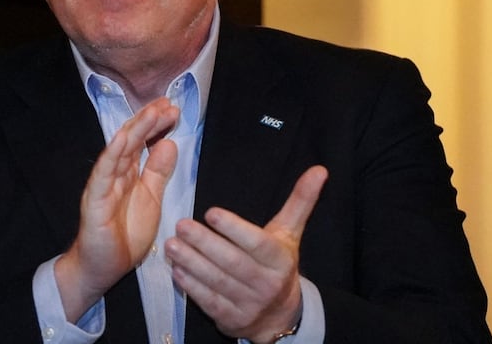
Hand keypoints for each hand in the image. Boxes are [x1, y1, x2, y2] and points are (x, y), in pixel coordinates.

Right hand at [55, 97, 179, 321]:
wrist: (102, 268)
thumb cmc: (124, 235)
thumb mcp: (151, 199)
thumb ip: (157, 172)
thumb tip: (169, 144)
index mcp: (129, 173)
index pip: (142, 142)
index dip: (156, 124)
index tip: (172, 109)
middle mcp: (114, 174)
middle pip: (131, 140)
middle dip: (149, 120)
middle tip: (167, 103)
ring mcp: (103, 185)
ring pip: (118, 151)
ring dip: (135, 130)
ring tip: (152, 112)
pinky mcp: (94, 200)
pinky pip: (102, 174)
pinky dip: (112, 155)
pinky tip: (122, 140)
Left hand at [165, 166, 327, 342]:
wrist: (280, 316)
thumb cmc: (278, 264)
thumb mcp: (290, 234)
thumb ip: (300, 201)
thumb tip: (320, 170)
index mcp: (280, 260)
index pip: (257, 243)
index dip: (235, 228)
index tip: (211, 212)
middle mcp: (267, 283)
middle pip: (233, 262)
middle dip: (205, 243)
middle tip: (181, 225)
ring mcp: (249, 305)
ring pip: (218, 282)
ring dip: (192, 263)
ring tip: (171, 245)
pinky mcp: (231, 320)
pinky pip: (209, 303)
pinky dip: (192, 287)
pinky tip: (176, 270)